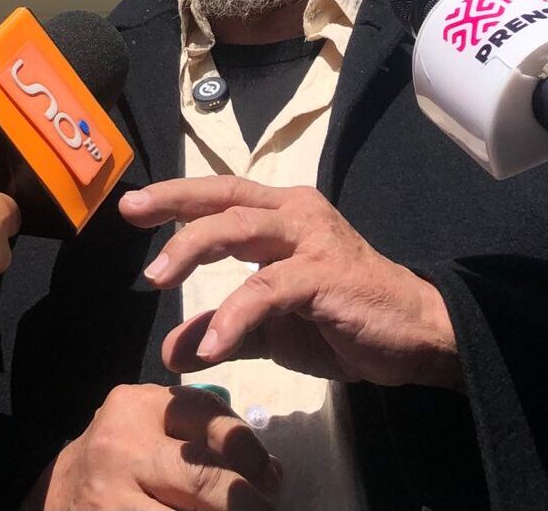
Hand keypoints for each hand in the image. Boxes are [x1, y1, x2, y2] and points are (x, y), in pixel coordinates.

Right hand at [27, 383, 280, 510]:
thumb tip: (270, 474)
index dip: (252, 453)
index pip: (210, 419)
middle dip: (246, 504)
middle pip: (204, 479)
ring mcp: (109, 498)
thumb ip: (201, 433)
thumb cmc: (121, 456)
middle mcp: (122, 448)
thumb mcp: (151, 426)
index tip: (271, 480)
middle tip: (266, 510)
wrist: (56, 494)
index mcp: (139, 407)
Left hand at [119, 178, 460, 390]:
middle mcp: (295, 214)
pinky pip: (268, 289)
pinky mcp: (325, 275)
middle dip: (173, 202)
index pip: (220, 195)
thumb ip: (223, 330)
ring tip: (156, 280)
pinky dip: (235, 315)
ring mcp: (311, 240)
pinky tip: (212, 346)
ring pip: (239, 229)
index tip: (132, 207)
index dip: (176, 197)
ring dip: (192, 250)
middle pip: (223, 197)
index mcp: (282, 214)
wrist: (417, 337)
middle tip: (131, 213)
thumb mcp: (270, 328)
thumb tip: (172, 351)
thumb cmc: (344, 321)